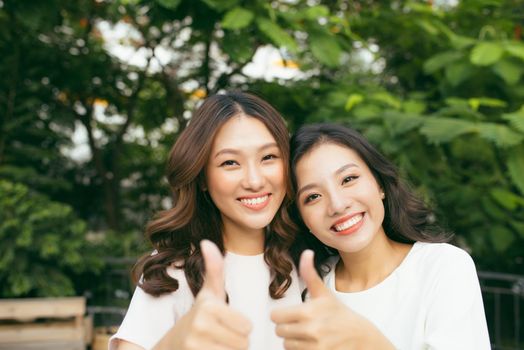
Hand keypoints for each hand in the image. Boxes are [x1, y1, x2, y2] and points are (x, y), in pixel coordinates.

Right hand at [153, 240, 251, 349]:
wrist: (172, 345)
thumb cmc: (199, 316)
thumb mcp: (208, 294)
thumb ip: (214, 269)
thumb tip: (206, 242)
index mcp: (208, 307)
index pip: (247, 327)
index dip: (241, 327)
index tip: (226, 323)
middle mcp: (200, 327)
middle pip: (244, 344)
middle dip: (237, 343)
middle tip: (221, 336)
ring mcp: (196, 347)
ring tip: (216, 346)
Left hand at [271, 250, 393, 349]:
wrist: (360, 337)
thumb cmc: (339, 314)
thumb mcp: (324, 293)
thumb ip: (310, 274)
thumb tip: (306, 253)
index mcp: (308, 312)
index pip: (275, 316)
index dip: (281, 315)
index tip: (290, 314)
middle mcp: (310, 330)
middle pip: (279, 331)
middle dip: (287, 327)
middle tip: (300, 324)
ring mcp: (314, 346)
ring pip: (286, 345)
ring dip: (293, 340)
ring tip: (306, 334)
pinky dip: (300, 349)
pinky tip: (310, 343)